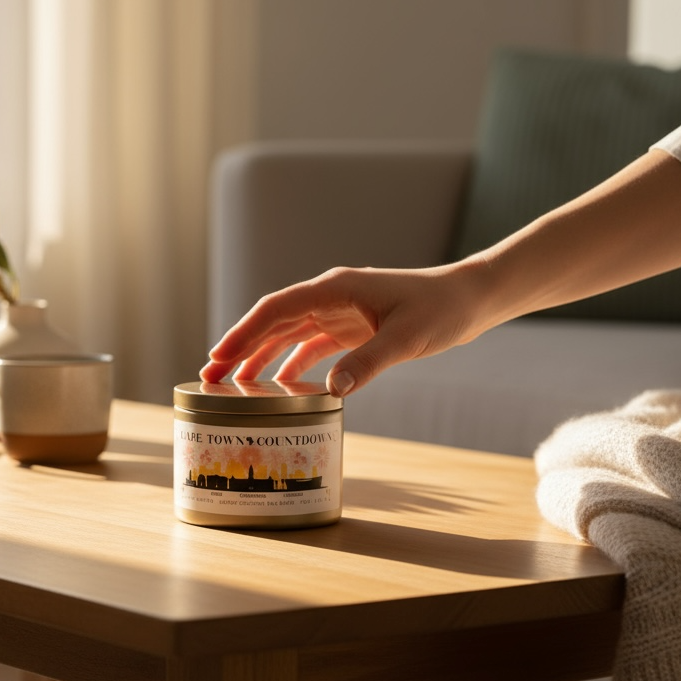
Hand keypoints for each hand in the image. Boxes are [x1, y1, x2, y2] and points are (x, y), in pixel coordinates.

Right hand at [200, 262, 491, 396]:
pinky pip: (309, 346)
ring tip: (232, 384)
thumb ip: (368, 362)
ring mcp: (338, 312)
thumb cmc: (442, 310)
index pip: (275, 310)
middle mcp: (329, 297)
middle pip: (272, 322)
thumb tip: (330, 391)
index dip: (243, 333)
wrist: (470, 299)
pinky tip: (277, 386)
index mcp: (334, 289)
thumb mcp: (407, 338)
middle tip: (209, 378)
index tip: (217, 357)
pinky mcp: (350, 327)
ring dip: (259, 357)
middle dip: (239, 348)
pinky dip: (290, 363)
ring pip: (286, 334)